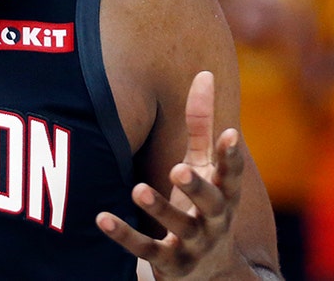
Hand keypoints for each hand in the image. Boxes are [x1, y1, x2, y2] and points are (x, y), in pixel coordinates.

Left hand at [96, 71, 245, 278]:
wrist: (209, 272)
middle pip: (210, 204)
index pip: (231, 174)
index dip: (231, 155)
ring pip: (179, 227)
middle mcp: (214, 220)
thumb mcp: (205, 165)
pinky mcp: (168, 263)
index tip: (230, 133)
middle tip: (179, 168)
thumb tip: (205, 73)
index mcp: (224, 193)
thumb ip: (202, 124)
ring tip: (138, 190)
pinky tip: (101, 217)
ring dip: (159, 209)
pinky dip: (124, 235)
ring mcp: (192, 244)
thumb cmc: (202, 202)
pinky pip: (145, 249)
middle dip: (196, 186)